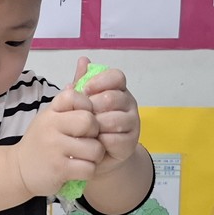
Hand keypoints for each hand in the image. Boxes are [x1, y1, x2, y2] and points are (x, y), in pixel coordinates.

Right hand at [12, 80, 101, 196]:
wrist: (18, 170)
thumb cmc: (41, 140)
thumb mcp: (52, 114)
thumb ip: (71, 94)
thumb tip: (86, 61)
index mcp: (52, 110)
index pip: (78, 97)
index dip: (89, 108)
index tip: (83, 120)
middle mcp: (51, 125)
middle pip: (90, 122)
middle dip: (96, 133)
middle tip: (87, 139)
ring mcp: (54, 148)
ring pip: (94, 148)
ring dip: (94, 156)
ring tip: (83, 156)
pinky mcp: (58, 169)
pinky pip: (89, 168)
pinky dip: (88, 170)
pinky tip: (78, 169)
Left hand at [73, 57, 141, 175]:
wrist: (91, 155)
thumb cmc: (86, 124)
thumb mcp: (80, 102)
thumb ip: (81, 82)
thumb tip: (83, 60)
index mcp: (117, 89)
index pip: (117, 76)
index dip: (100, 82)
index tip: (85, 90)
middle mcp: (129, 103)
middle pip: (113, 98)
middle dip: (93, 107)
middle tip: (81, 116)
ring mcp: (133, 123)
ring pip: (114, 120)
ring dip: (95, 126)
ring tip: (85, 131)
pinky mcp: (131, 143)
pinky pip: (114, 139)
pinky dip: (100, 142)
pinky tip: (92, 143)